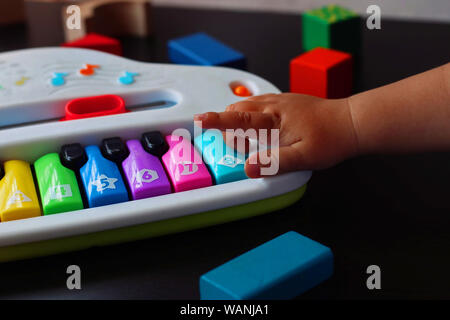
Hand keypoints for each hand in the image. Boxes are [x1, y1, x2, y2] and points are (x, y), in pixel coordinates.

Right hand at [194, 93, 358, 177]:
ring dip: (239, 116)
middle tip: (233, 144)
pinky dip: (251, 112)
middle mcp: (275, 106)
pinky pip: (261, 103)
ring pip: (249, 103)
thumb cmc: (330, 139)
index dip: (217, 120)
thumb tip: (248, 168)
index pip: (239, 119)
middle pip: (239, 108)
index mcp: (275, 119)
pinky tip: (261, 126)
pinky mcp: (288, 101)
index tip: (200, 120)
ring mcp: (281, 101)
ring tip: (243, 135)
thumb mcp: (304, 157)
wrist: (352, 122)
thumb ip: (274, 162)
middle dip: (227, 123)